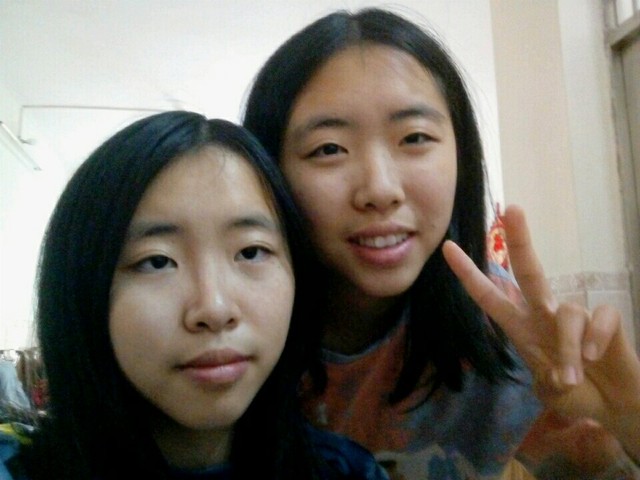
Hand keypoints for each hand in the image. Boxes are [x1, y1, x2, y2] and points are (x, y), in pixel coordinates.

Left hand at [442, 204, 639, 459]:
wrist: (614, 402)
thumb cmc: (576, 394)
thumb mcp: (551, 392)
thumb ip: (550, 383)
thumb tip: (561, 375)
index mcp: (521, 327)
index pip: (490, 296)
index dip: (469, 274)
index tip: (448, 247)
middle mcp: (545, 314)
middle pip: (529, 271)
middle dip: (520, 240)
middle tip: (511, 209)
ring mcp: (575, 314)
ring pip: (567, 312)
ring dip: (568, 349)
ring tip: (571, 378)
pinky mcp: (606, 319)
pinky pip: (599, 319)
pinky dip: (595, 340)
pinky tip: (596, 357)